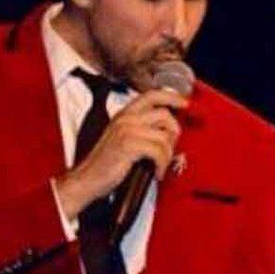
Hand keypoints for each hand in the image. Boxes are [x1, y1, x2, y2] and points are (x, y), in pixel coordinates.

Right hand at [53, 88, 188, 219]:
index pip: (152, 95)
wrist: (89, 178)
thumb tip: (169, 129)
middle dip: (173, 134)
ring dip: (167, 156)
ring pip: (164, 137)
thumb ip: (143, 128)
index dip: (172, 97)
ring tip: (160, 166)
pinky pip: (159, 152)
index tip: (185, 104)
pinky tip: (156, 172)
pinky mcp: (129, 145)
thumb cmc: (109, 162)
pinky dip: (162, 165)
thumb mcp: (124, 138)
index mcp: (125, 114)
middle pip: (164, 115)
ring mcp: (127, 130)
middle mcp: (126, 118)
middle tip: (168, 149)